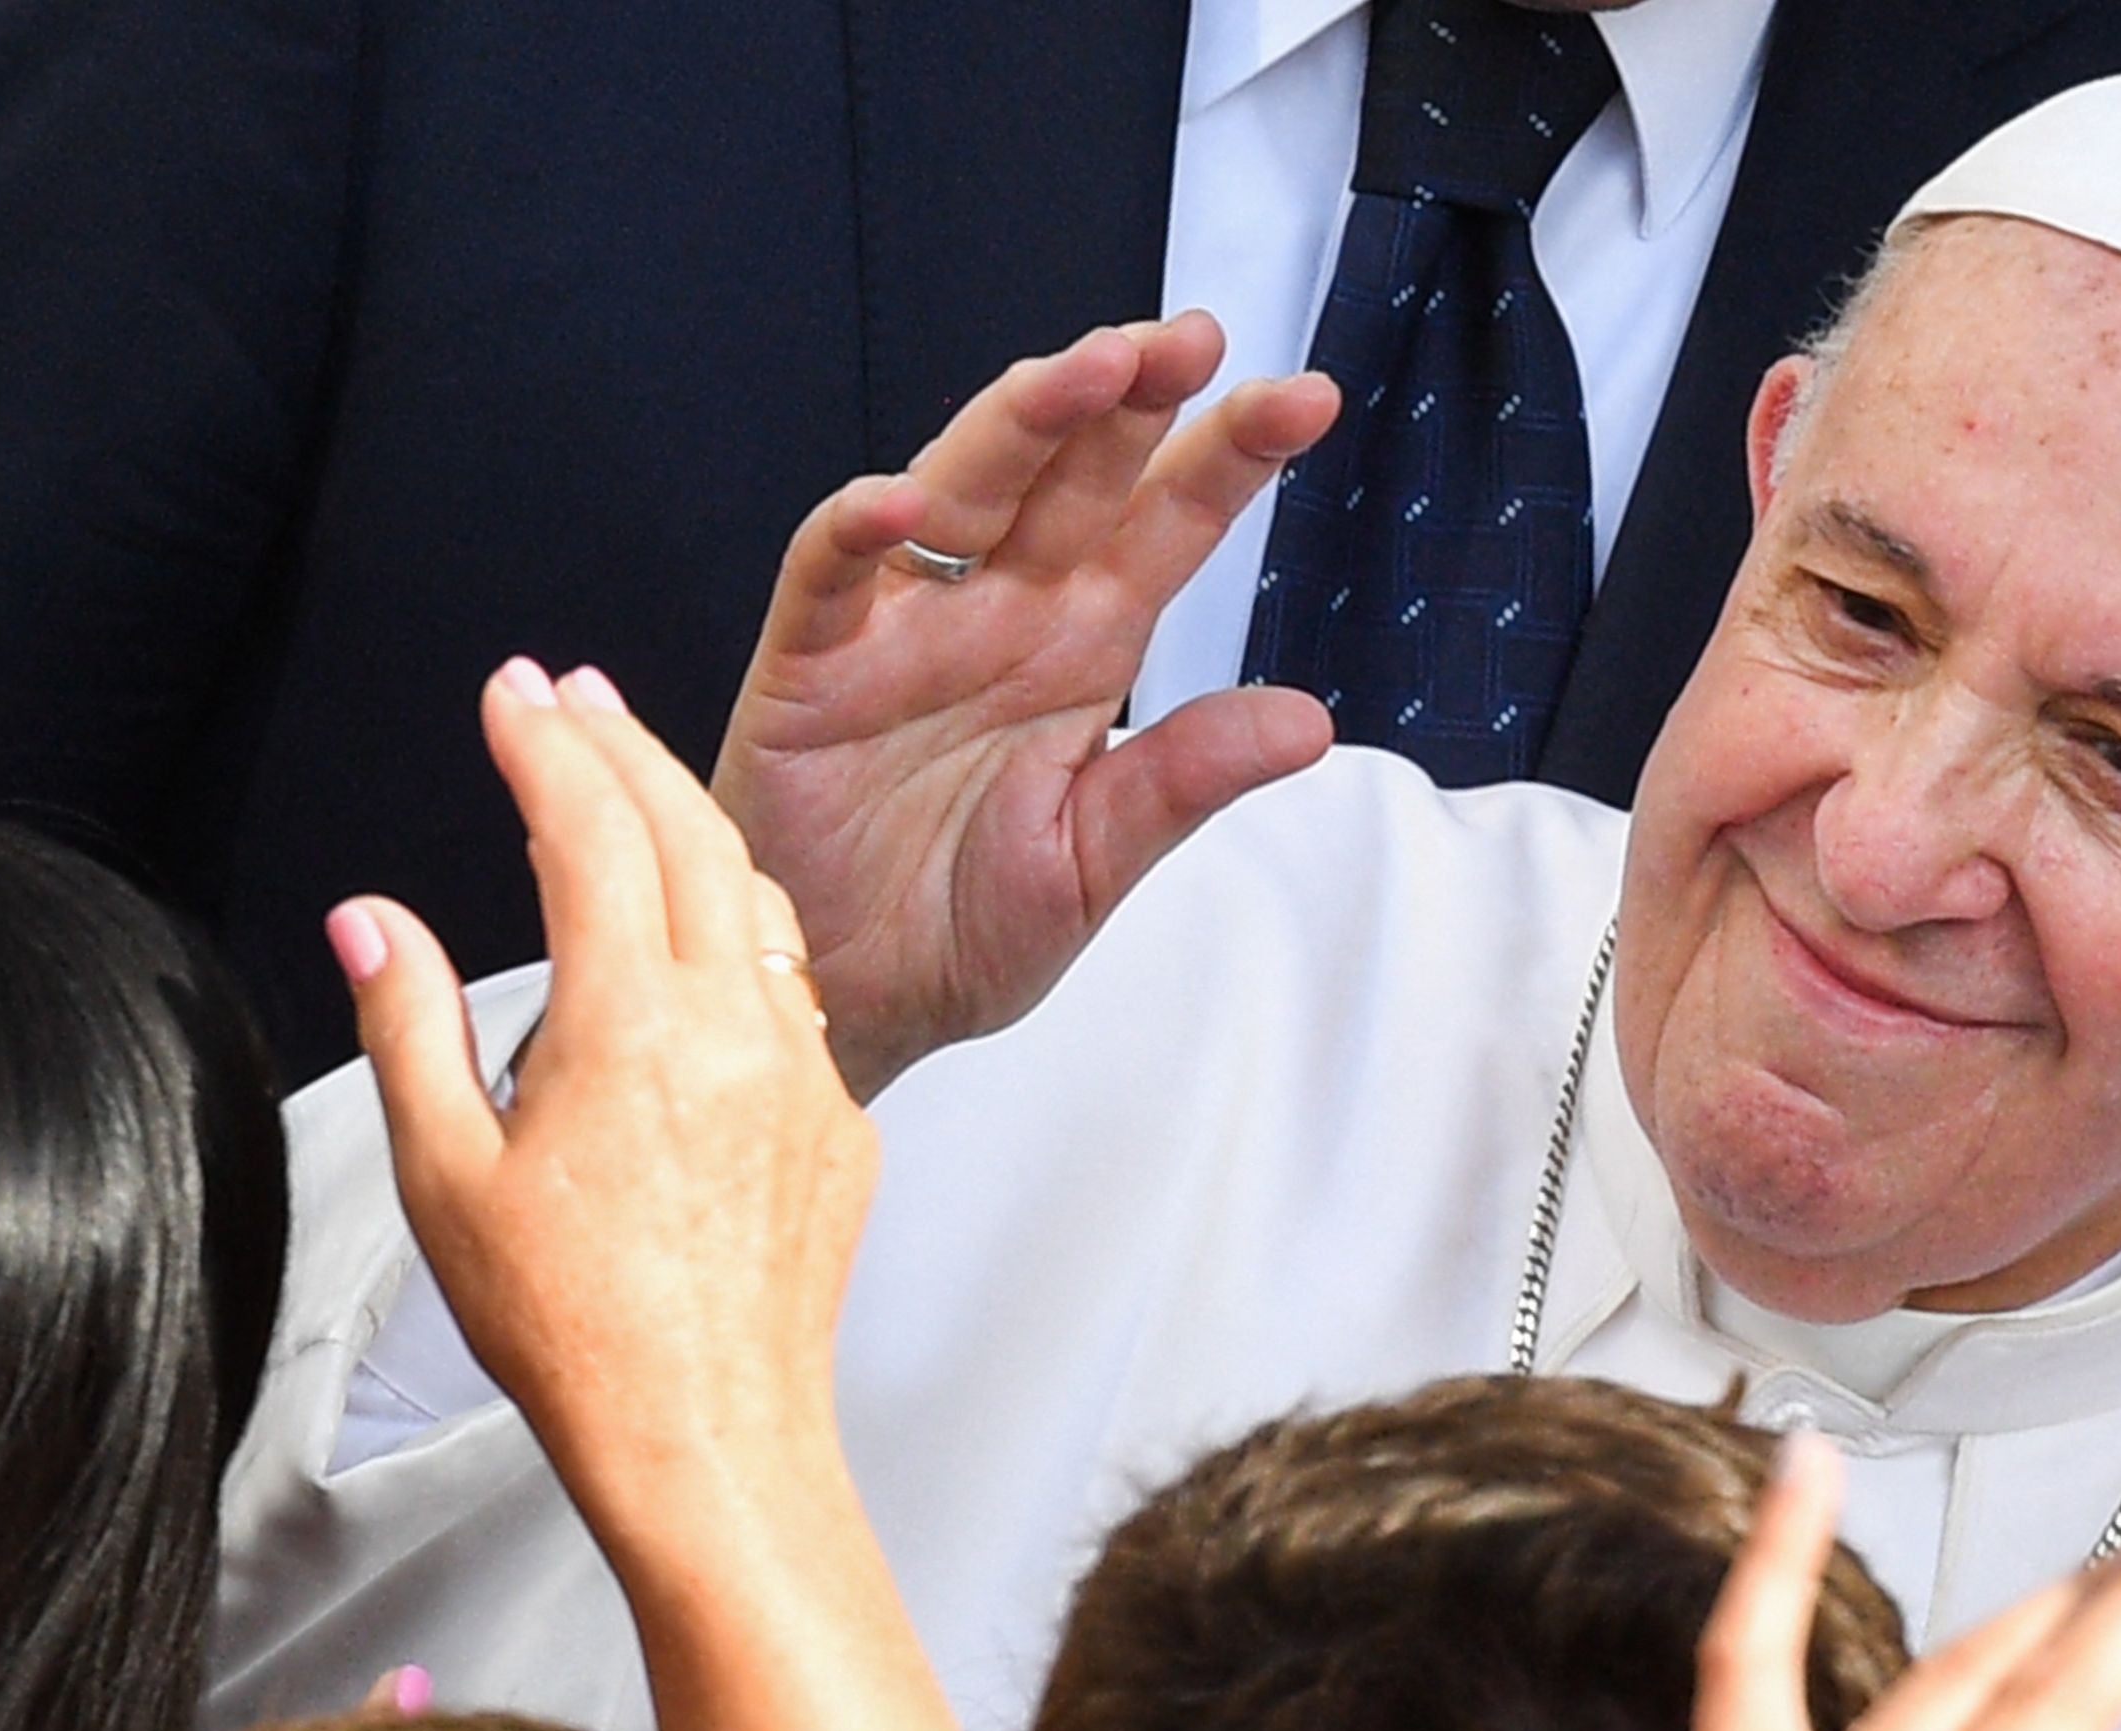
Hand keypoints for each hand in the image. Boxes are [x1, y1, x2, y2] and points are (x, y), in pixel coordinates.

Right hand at [336, 660, 875, 1508]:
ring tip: (634, 781)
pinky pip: (796, 994)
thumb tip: (374, 920)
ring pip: (759, 901)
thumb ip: (412, 1026)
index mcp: (633, 1024)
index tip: (509, 694)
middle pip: (690, 830)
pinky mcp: (841, 1125)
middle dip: (624, 744)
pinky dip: (743, 932)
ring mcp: (803, 1073)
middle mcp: (737, 1027)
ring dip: (695, 824)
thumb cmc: (575, 1333)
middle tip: (570, 695)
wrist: (708, 1439)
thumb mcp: (447, 1176)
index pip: (590, 829)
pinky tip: (705, 932)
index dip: (544, 743)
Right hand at [714, 314, 1340, 1098]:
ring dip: (1021, 423)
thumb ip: (1185, 780)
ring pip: (965, 488)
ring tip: (1086, 371)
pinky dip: (859, 531)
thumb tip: (1308, 722)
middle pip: (1074, 476)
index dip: (1229, 459)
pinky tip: (903, 503)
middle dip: (1130, 399)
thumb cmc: (965, 928)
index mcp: (1084, 648)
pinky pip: (831, 576)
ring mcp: (905, 627)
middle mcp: (1002, 613)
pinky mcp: (812, 665)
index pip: (1168, 526)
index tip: (1303, 400)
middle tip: (1190, 339)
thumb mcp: (1097, 859)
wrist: (855, 1002)